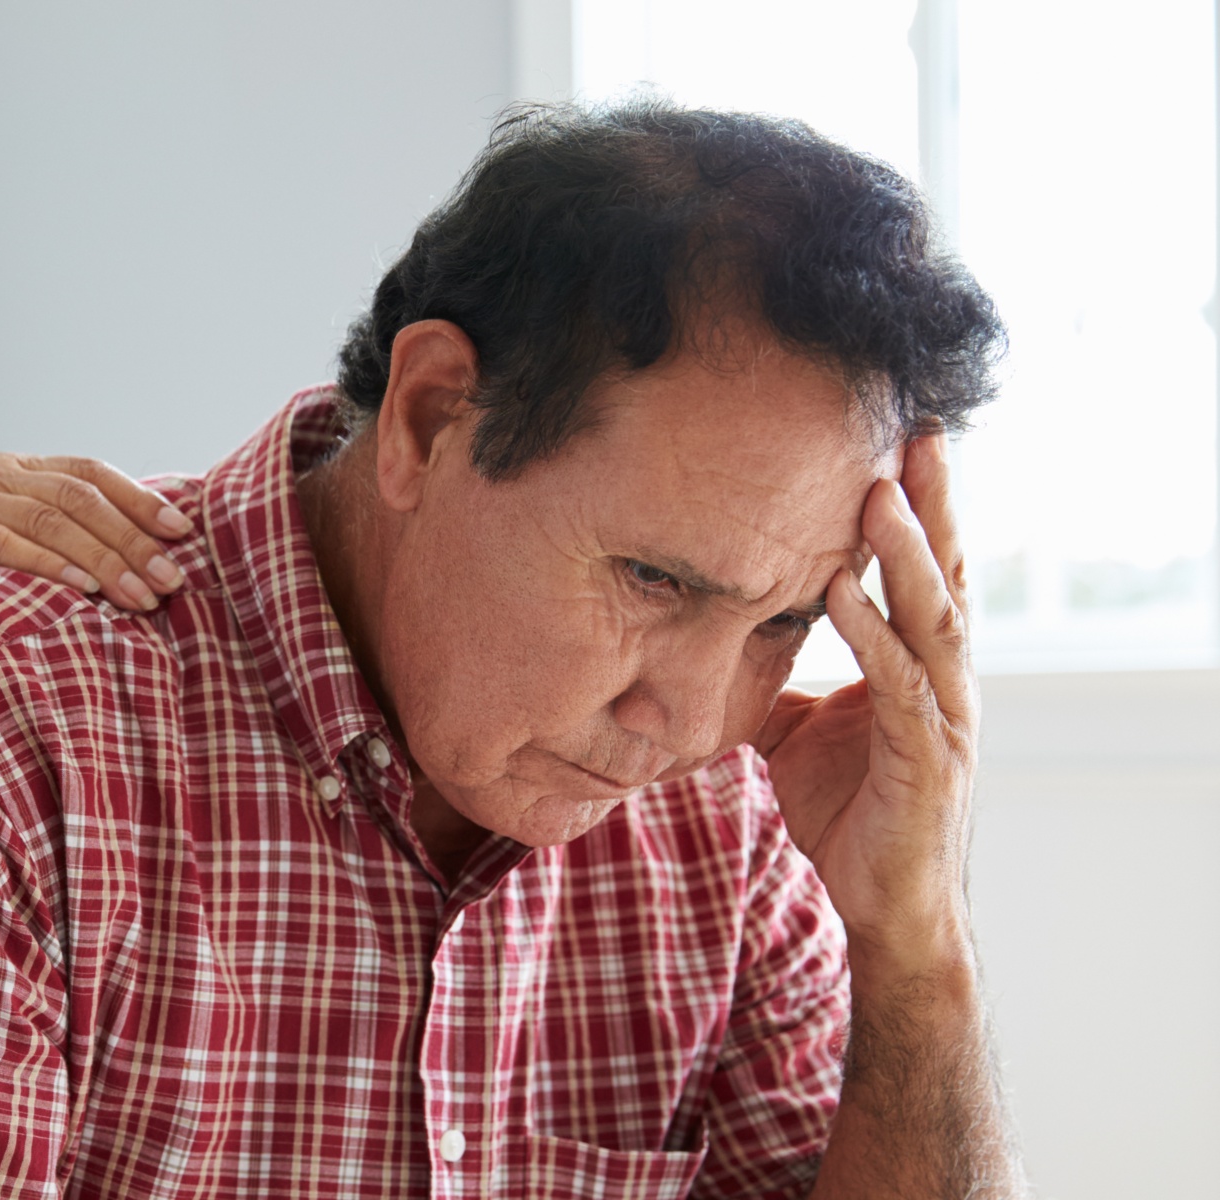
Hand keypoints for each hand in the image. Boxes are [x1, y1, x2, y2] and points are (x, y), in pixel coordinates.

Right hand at [0, 454, 193, 642]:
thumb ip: (37, 536)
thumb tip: (113, 568)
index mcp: (14, 470)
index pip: (90, 473)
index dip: (139, 499)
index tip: (183, 532)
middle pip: (79, 498)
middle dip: (133, 538)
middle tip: (174, 578)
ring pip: (47, 519)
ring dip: (102, 558)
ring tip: (141, 595)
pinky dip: (42, 563)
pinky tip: (79, 589)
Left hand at [755, 436, 977, 977]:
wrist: (882, 904)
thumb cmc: (848, 813)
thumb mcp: (793, 731)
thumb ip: (769, 680)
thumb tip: (712, 642)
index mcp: (917, 663)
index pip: (919, 570)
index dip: (913, 506)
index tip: (894, 438)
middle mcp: (942, 679)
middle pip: (942, 573)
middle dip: (931, 502)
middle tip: (917, 429)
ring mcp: (942, 717)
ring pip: (932, 619)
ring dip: (905, 556)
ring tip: (878, 496)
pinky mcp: (926, 760)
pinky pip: (898, 686)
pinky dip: (872, 637)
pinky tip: (843, 596)